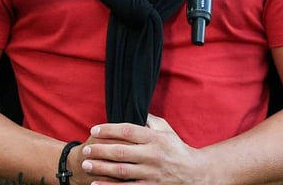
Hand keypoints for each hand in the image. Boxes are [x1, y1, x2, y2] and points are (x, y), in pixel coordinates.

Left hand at [77, 114, 209, 184]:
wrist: (195, 173)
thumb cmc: (177, 149)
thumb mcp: (167, 130)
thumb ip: (150, 120)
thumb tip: (133, 109)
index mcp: (155, 138)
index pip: (128, 131)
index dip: (109, 129)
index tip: (94, 129)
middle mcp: (153, 155)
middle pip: (121, 151)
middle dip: (100, 150)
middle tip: (86, 148)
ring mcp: (152, 173)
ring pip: (122, 171)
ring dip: (101, 167)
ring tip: (87, 164)